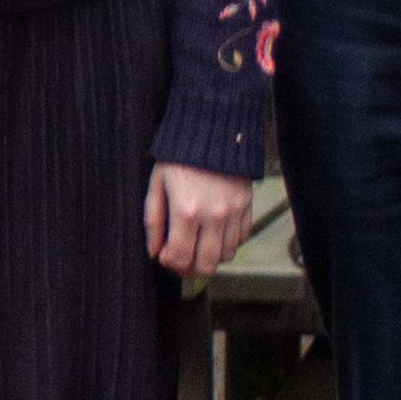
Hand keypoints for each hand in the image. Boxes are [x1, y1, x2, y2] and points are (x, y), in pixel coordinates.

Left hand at [146, 161, 254, 281]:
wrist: (212, 131)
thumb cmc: (179, 158)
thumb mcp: (157, 185)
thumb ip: (153, 221)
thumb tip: (154, 251)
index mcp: (186, 211)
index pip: (180, 257)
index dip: (170, 263)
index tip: (164, 256)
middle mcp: (213, 216)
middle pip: (207, 265)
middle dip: (190, 268)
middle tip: (181, 258)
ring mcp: (233, 212)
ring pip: (227, 256)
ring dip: (210, 256)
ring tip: (197, 245)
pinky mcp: (247, 206)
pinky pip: (242, 239)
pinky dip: (228, 243)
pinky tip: (214, 233)